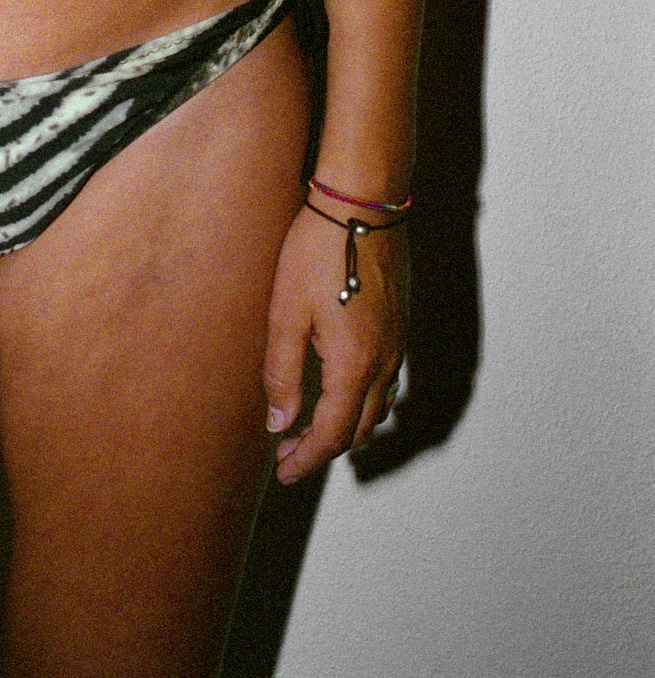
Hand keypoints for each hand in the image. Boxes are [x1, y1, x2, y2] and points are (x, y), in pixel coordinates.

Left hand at [263, 198, 408, 483]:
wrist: (362, 205)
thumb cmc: (317, 252)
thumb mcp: (286, 313)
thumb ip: (282, 373)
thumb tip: (278, 423)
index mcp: (354, 365)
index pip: (331, 434)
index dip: (307, 459)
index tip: (283, 472)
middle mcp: (385, 362)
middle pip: (358, 428)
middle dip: (324, 448)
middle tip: (289, 455)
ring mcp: (398, 344)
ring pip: (377, 407)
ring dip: (346, 426)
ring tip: (310, 429)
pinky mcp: (399, 325)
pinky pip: (386, 381)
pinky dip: (362, 400)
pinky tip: (339, 389)